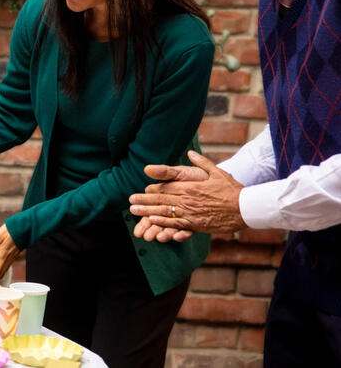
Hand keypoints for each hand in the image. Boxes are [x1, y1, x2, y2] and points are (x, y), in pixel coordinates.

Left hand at [0, 224, 20, 283]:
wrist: (26, 228)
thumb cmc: (11, 231)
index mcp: (3, 256)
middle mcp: (8, 258)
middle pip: (1, 273)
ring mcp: (12, 257)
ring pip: (5, 270)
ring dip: (0, 276)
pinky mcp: (14, 254)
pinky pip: (8, 266)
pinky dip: (4, 271)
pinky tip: (1, 270)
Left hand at [129, 151, 247, 233]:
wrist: (246, 208)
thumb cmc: (232, 189)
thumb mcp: (216, 172)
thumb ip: (201, 162)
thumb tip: (190, 152)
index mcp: (190, 186)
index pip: (166, 187)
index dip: (153, 189)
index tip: (143, 190)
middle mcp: (187, 199)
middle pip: (161, 200)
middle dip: (144, 201)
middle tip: (130, 201)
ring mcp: (191, 213)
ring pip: (164, 212)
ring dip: (147, 212)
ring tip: (134, 213)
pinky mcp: (196, 224)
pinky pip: (176, 224)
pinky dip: (163, 223)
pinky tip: (152, 222)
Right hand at [129, 162, 204, 241]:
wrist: (224, 187)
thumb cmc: (200, 177)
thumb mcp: (181, 172)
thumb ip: (165, 172)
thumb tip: (146, 169)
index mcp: (168, 196)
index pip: (151, 203)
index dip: (142, 208)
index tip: (132, 211)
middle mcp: (174, 208)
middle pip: (158, 219)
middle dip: (148, 226)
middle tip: (139, 233)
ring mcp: (185, 217)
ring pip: (171, 226)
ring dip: (163, 232)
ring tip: (156, 237)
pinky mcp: (196, 224)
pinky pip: (188, 231)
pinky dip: (182, 235)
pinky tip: (176, 237)